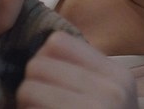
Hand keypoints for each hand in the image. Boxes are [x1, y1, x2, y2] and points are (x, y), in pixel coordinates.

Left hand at [16, 32, 137, 108]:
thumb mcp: (109, 95)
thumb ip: (84, 71)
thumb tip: (41, 48)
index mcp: (118, 74)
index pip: (58, 42)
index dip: (43, 58)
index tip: (46, 79)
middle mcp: (111, 88)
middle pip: (39, 62)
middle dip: (31, 82)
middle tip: (36, 100)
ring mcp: (96, 107)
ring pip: (29, 86)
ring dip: (26, 102)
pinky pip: (31, 106)